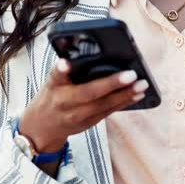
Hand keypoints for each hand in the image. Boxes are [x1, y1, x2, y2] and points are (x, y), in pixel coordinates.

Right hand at [20, 59, 148, 152]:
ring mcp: (78, 116)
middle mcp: (66, 102)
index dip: (61, 69)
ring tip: (141, 86)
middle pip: (89, 93)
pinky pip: (108, 112)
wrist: (43, 127)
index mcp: (55, 87)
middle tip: (131, 75)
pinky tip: (136, 95)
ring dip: (125, 96)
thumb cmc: (51, 96)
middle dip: (112, 84)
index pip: (56, 76)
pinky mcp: (89, 123)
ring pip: (104, 105)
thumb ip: (64, 71)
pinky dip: (124, 103)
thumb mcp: (52, 81)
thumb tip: (82, 56)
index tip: (65, 63)